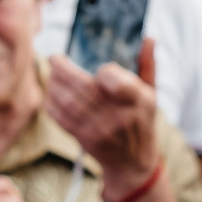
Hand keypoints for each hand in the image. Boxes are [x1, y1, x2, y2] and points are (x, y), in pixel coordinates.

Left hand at [45, 40, 161, 193]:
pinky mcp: (84, 139)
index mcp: (138, 102)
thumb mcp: (151, 94)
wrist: (132, 163)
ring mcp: (100, 129)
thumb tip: (149, 38)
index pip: (117, 82)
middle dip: (64, 70)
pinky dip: (52, 102)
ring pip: (69, 102)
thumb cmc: (142, 122)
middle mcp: (119, 116)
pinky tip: (51, 91)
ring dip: (55, 84)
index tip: (102, 69)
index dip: (106, 71)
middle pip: (85, 89)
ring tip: (51, 72)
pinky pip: (62, 118)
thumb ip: (147, 65)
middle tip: (55, 58)